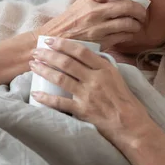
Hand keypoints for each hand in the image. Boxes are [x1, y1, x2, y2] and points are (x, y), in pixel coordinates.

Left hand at [29, 37, 153, 145]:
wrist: (131, 123)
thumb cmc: (125, 101)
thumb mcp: (117, 77)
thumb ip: (101, 67)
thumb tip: (86, 57)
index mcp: (105, 69)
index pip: (80, 51)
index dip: (63, 44)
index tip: (51, 40)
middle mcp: (95, 79)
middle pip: (67, 62)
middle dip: (48, 55)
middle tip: (36, 51)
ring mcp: (88, 95)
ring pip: (61, 78)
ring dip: (44, 70)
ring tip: (33, 65)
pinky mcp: (82, 110)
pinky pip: (60, 102)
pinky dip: (46, 98)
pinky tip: (36, 94)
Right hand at [33, 0, 146, 48]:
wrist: (54, 42)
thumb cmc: (68, 22)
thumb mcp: (80, 4)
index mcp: (88, 0)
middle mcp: (94, 13)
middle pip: (126, 5)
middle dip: (139, 8)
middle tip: (142, 11)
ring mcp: (98, 28)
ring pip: (128, 22)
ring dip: (137, 23)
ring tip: (138, 23)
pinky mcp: (101, 43)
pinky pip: (123, 36)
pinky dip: (130, 34)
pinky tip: (130, 33)